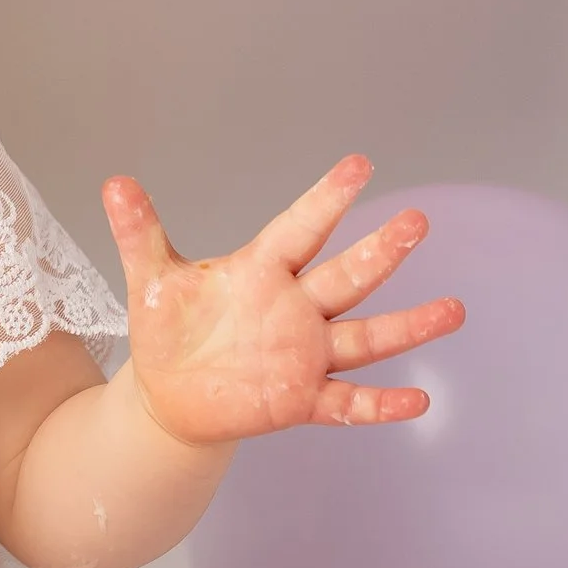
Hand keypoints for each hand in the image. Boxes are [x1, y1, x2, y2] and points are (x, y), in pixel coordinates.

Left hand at [103, 156, 463, 446]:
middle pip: (344, 277)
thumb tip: (113, 181)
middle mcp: (294, 307)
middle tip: (416, 220)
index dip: (326, 199)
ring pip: (364, 336)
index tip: (359, 164)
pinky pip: (349, 401)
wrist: (169, 393)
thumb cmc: (170, 328)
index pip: (300, 228)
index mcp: (261, 270)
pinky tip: (417, 399)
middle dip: (379, 251)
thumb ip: (140, 231)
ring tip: (454, 309)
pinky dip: (380, 403)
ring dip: (407, 325)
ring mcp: (305, 354)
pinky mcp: (303, 399)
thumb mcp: (152, 279)